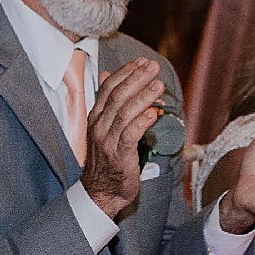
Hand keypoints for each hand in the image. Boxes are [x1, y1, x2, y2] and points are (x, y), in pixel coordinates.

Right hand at [81, 59, 165, 218]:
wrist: (100, 191)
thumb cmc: (105, 159)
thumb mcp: (102, 126)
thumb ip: (106, 101)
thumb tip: (106, 74)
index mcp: (96, 117)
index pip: (108, 88)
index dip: (126, 73)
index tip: (142, 62)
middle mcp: (99, 126)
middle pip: (117, 96)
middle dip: (136, 79)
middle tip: (153, 67)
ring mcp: (108, 141)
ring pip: (124, 113)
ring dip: (142, 97)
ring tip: (158, 86)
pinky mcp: (119, 156)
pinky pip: (130, 135)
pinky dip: (141, 122)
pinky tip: (153, 114)